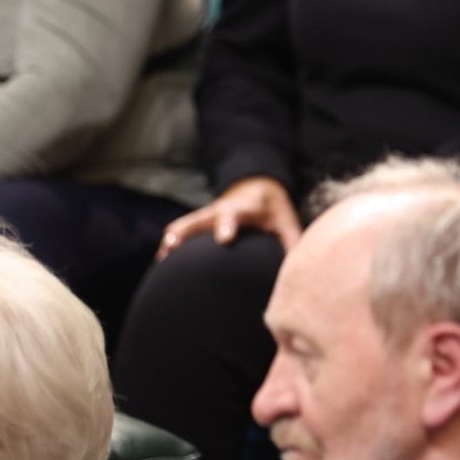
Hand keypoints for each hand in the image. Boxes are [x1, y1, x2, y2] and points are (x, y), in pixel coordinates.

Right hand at [157, 176, 300, 257]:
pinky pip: (182, 231)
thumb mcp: (288, 222)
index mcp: (246, 209)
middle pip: (201, 217)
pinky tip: (162, 262)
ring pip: (186, 224)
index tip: (223, 239)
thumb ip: (291, 244)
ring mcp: (208, 215)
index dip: (228, 226)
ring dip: (173, 238)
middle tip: (172, 244)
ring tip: (161, 257)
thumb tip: (298, 273)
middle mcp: (222, 209)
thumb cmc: (274, 211)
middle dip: (186, 230)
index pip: (236, 216)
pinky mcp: (200, 222)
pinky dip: (171, 243)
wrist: (258, 186)